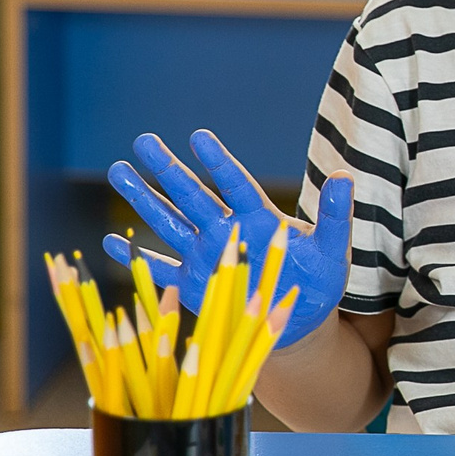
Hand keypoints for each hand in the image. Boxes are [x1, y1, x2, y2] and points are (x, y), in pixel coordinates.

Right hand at [104, 130, 352, 349]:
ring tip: (119, 171)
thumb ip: (336, 214)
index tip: (200, 137)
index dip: (218, 163)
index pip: (236, 185)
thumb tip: (345, 175)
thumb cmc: (320, 277)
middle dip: (168, 169)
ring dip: (145, 200)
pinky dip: (136, 259)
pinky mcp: (194, 285)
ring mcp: (206, 255)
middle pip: (193, 196)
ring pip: (170, 223)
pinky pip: (161, 270)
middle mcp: (226, 230)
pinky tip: (109, 242)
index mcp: (259, 218)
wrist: (300, 318)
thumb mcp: (334, 248)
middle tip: (143, 140)